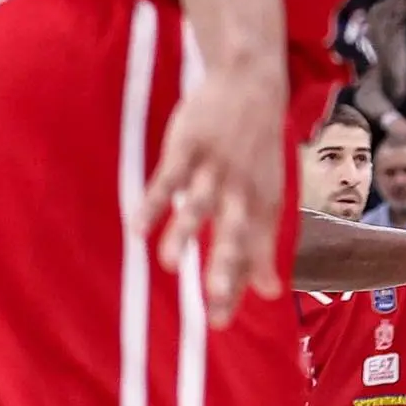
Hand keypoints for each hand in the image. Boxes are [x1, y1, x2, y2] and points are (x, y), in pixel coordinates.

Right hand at [140, 55, 290, 326]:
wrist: (252, 86)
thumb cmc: (257, 151)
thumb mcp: (268, 197)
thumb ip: (262, 246)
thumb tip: (268, 293)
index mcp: (263, 204)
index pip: (251, 252)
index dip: (237, 285)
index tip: (221, 319)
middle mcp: (242, 189)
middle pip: (234, 234)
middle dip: (224, 269)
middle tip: (213, 304)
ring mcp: (215, 167)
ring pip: (200, 205)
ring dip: (185, 234)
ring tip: (170, 266)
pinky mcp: (189, 146)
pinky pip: (169, 178)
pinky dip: (154, 203)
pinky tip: (137, 228)